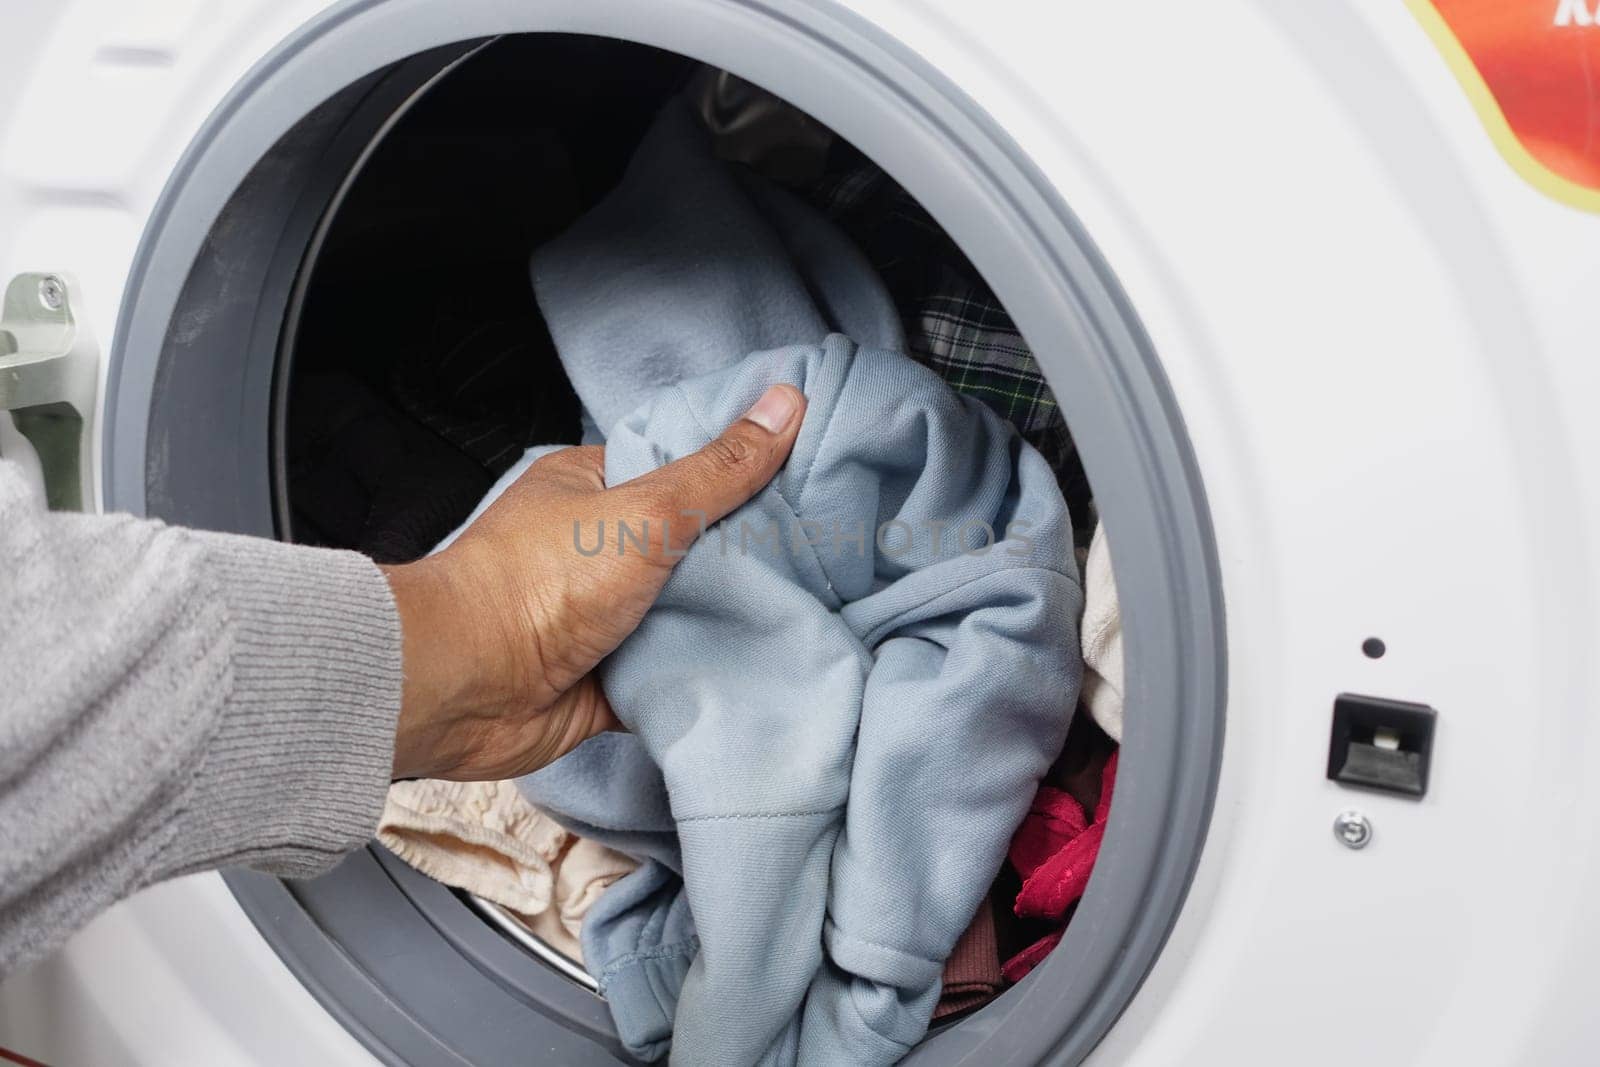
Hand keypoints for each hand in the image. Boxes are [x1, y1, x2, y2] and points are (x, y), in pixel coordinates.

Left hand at [384, 384, 804, 780]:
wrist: (466, 688)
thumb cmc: (537, 583)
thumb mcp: (645, 510)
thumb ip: (719, 469)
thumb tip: (785, 402)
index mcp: (594, 486)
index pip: (684, 467)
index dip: (744, 474)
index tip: (812, 480)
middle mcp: (597, 548)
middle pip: (694, 545)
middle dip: (748, 558)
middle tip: (829, 557)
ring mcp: (602, 617)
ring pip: (689, 613)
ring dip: (731, 619)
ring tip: (811, 610)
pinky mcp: (611, 678)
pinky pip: (675, 672)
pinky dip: (709, 674)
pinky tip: (766, 667)